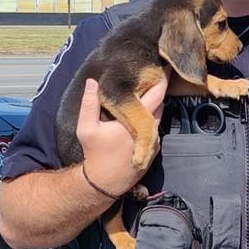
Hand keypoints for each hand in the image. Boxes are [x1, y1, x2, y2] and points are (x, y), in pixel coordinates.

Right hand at [76, 76, 167, 195]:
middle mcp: (151, 131)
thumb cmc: (95, 154)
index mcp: (137, 121)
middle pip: (161, 103)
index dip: (160, 78)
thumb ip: (89, 104)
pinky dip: (151, 118)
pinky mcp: (153, 150)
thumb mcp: (86, 128)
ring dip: (154, 104)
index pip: (156, 95)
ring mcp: (154, 142)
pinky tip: (143, 111)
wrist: (106, 183)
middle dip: (158, 88)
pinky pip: (155, 128)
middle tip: (156, 72)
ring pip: (159, 116)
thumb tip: (91, 81)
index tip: (162, 65)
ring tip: (148, 89)